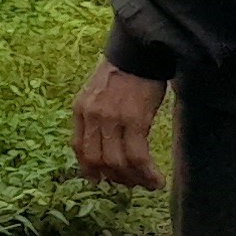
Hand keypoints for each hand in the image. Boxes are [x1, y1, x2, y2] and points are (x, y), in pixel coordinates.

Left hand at [70, 59, 167, 189]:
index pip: (79, 148)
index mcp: (81, 109)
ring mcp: (112, 118)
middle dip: (115, 177)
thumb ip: (96, 116)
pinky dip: (146, 173)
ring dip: (133, 179)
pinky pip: (137, 156)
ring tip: (147, 183)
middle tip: (130, 183)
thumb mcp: (98, 93)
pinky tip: (156, 179)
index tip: (101, 180)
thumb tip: (103, 145)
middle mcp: (93, 116)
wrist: (138, 52)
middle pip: (97, 160)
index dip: (89, 168)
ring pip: (117, 162)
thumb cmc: (124, 73)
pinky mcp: (134, 119)